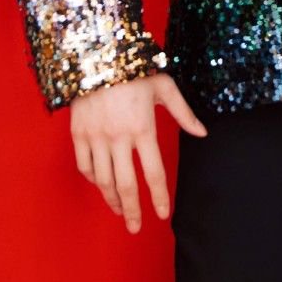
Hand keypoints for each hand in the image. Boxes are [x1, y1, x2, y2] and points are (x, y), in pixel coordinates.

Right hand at [69, 72, 207, 232]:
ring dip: (111, 199)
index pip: (153, 173)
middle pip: (126, 185)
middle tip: (135, 228)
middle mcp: (118, 138)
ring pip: (103, 179)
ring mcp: (96, 137)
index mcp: (143, 129)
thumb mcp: (165, 87)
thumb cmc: (136, 70)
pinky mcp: (78, 133)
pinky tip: (101, 185)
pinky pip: (84, 165)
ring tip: (119, 211)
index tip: (163, 215)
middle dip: (132, 211)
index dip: (159, 198)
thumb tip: (203, 133)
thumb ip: (184, 114)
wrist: (97, 53)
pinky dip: (92, 179)